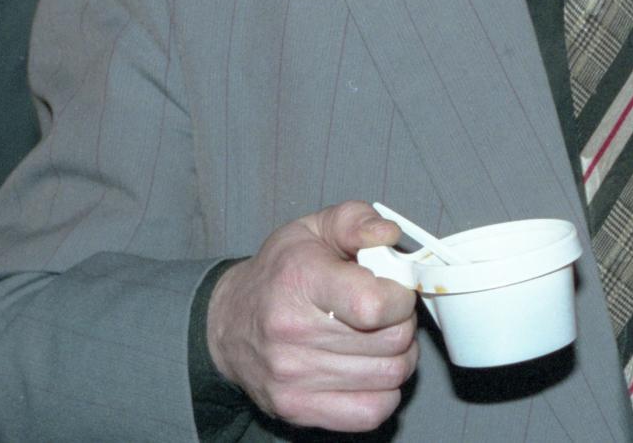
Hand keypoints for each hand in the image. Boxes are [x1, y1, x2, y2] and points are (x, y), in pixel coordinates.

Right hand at [206, 201, 418, 431]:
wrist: (230, 322)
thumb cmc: (282, 272)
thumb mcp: (316, 228)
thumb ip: (357, 221)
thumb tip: (388, 235)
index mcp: (301, 281)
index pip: (375, 304)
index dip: (400, 296)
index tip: (392, 288)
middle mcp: (292, 333)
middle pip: (393, 341)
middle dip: (402, 322)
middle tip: (385, 312)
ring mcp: (292, 377)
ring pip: (390, 375)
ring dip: (398, 356)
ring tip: (376, 337)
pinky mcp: (296, 409)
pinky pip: (371, 412)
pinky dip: (384, 392)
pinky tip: (369, 369)